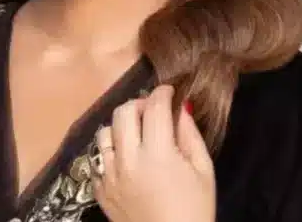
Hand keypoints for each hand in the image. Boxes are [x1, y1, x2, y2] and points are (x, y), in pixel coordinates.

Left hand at [92, 84, 215, 221]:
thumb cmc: (194, 211)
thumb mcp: (203, 171)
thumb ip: (190, 135)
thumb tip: (180, 107)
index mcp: (157, 154)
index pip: (154, 107)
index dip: (163, 92)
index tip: (169, 91)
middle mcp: (128, 160)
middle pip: (123, 112)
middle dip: (139, 104)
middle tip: (152, 110)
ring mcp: (109, 176)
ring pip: (105, 132)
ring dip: (121, 126)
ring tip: (135, 134)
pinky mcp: (99, 191)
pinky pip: (97, 159)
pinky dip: (110, 153)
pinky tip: (126, 159)